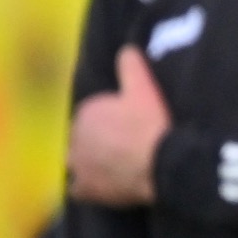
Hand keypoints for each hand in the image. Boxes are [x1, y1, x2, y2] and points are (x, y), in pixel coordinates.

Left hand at [67, 47, 170, 205]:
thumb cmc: (151, 125)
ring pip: (80, 162)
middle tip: (126, 148)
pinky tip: (104, 187)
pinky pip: (80, 189)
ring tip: (115, 167)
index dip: (111, 122)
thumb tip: (126, 48)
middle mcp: (75, 138)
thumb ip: (131, 65)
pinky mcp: (86, 189)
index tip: (130, 128)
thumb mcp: (144, 88)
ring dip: (91, 164)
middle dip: (99, 142)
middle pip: (85, 139)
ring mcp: (79, 166)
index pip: (93, 116)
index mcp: (86, 112)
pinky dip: (89, 187)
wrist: (161, 164)